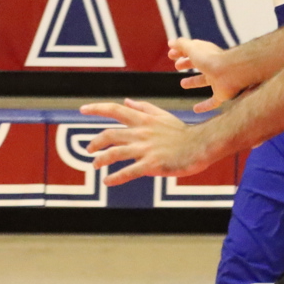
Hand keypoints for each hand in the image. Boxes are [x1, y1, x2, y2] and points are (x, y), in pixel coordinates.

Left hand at [78, 99, 213, 186]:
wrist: (202, 145)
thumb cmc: (183, 133)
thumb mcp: (162, 116)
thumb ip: (143, 108)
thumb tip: (126, 101)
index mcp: (143, 120)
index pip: (115, 109)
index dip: (96, 108)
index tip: (82, 110)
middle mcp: (141, 133)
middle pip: (109, 134)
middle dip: (95, 142)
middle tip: (89, 150)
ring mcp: (145, 149)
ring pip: (114, 153)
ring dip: (101, 160)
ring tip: (95, 166)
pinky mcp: (152, 164)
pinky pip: (128, 171)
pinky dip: (115, 177)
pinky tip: (107, 181)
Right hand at [169, 37, 249, 112]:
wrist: (231, 72)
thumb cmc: (211, 59)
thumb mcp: (192, 49)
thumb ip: (181, 45)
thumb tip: (171, 43)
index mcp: (206, 54)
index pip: (193, 51)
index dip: (181, 52)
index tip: (170, 55)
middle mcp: (213, 66)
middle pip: (199, 64)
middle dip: (187, 64)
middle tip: (177, 66)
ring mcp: (218, 80)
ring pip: (204, 81)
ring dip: (194, 82)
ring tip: (183, 84)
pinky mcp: (222, 94)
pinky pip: (213, 101)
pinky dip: (204, 106)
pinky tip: (195, 109)